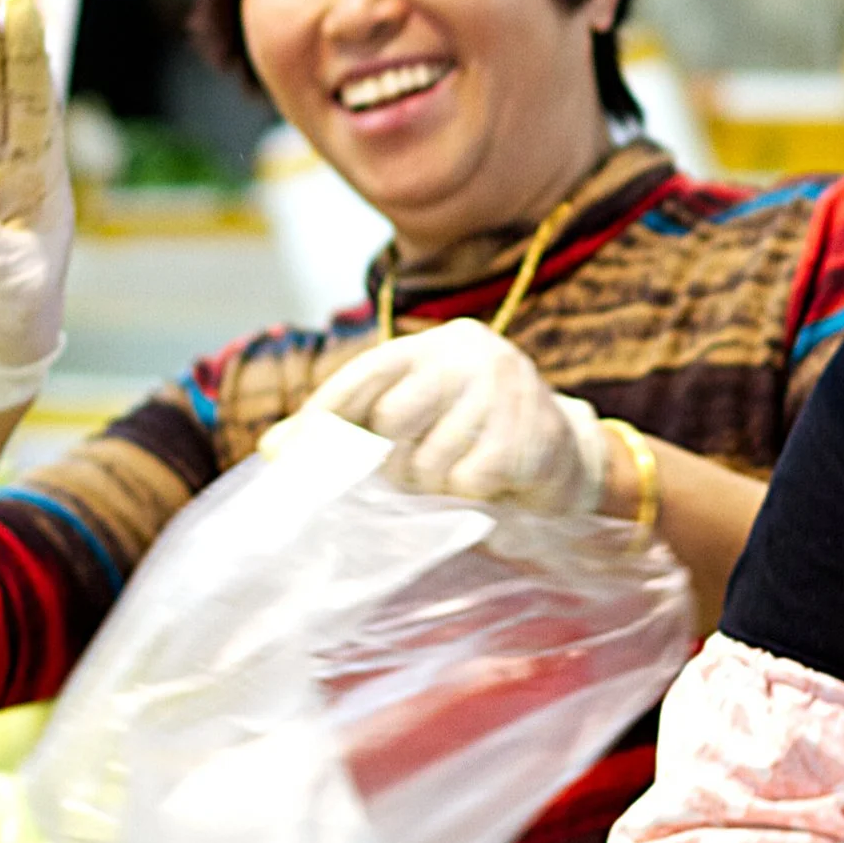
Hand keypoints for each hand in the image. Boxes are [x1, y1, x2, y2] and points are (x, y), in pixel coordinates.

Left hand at [313, 318, 604, 512]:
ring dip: (434, 486)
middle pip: (392, 419)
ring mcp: (504, 389)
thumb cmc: (478, 440)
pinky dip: (469, 497)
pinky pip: (466, 483)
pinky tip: (490, 487)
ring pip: (428, 460)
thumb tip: (271, 449)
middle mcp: (471, 354)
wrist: (572, 460)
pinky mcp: (527, 433)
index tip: (289, 454)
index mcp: (437, 345)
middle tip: (413, 477)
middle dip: (392, 462)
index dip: (324, 415)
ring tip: (459, 480)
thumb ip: (356, 427)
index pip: (365, 375)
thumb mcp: (422, 420)